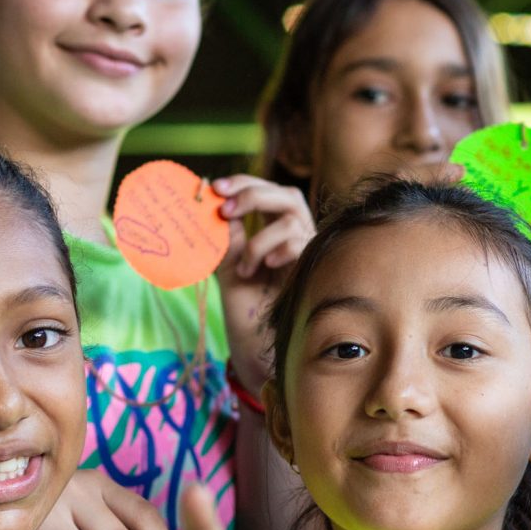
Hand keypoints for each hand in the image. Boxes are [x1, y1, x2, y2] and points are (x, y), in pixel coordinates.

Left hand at [211, 176, 314, 388]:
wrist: (258, 346)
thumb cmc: (245, 307)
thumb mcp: (227, 264)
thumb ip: (228, 234)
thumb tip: (216, 201)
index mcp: (276, 229)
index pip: (267, 191)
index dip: (244, 183)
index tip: (215, 187)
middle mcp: (298, 236)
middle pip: (287, 194)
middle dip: (253, 194)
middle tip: (224, 208)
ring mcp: (310, 251)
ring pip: (292, 217)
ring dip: (260, 239)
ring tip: (246, 268)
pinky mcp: (316, 267)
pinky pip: (299, 241)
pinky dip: (277, 249)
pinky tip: (263, 268)